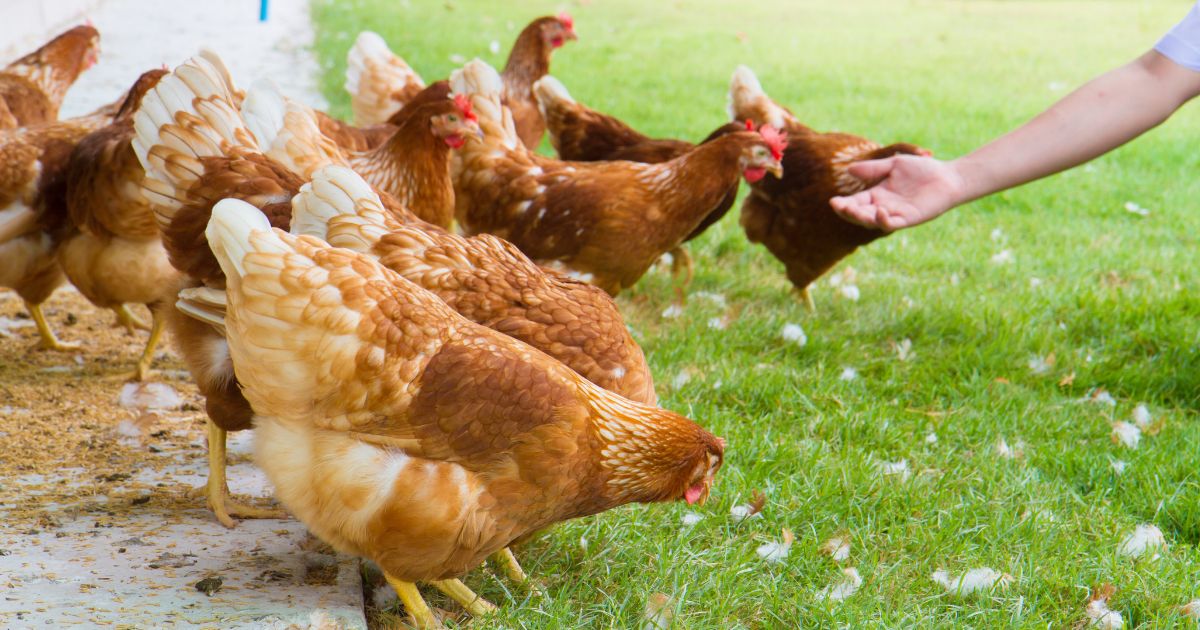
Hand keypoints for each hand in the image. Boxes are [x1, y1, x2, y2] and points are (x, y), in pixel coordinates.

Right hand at [829, 155, 965, 231]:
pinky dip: (884, 221)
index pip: (855, 202)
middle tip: (839, 206)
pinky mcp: (908, 219)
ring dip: (861, 218)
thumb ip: (873, 169)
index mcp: (877, 195)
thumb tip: (850, 169)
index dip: (843, 204)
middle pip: (860, 214)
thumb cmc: (923, 169)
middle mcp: (883, 206)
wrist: (948, 177)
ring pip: (873, 221)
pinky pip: (892, 224)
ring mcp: (895, 214)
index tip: (833, 201)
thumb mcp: (894, 165)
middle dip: (848, 212)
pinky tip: (880, 211)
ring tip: (853, 210)